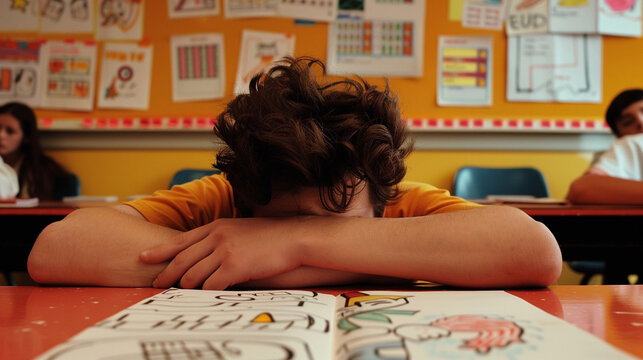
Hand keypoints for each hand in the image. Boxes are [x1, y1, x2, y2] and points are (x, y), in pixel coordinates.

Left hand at [139, 217, 305, 289]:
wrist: (293, 238)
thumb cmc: (270, 235)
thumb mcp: (240, 227)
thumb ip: (221, 236)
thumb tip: (206, 250)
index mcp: (216, 226)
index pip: (181, 240)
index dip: (160, 250)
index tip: (144, 257)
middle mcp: (216, 237)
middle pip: (181, 259)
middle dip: (166, 273)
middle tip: (156, 283)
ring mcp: (224, 251)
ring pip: (193, 274)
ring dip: (187, 286)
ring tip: (182, 293)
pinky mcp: (234, 267)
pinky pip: (211, 285)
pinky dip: (206, 292)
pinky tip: (204, 297)